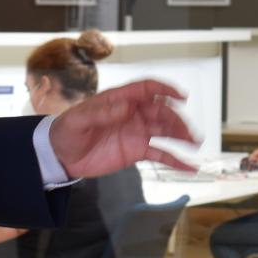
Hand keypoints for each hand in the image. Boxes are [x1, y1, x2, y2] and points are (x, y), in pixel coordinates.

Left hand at [48, 79, 196, 176]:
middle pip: (161, 111)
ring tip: (195, 143)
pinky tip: (190, 167)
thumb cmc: (67, 131)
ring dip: (182, 135)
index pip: (147, 89)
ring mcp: (137, 132)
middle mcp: (133, 113)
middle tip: (189, 133)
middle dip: (177, 120)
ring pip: (165, 131)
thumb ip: (102, 113)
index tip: (181, 97)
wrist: (61, 156)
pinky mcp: (137, 151)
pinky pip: (161, 154)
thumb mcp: (79, 120)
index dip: (165, 90)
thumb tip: (126, 108)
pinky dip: (176, 160)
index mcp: (120, 99)